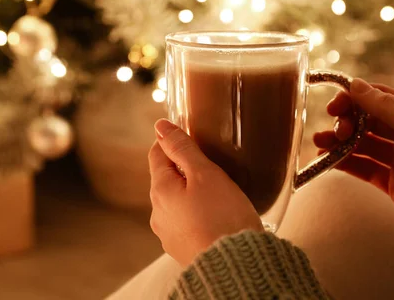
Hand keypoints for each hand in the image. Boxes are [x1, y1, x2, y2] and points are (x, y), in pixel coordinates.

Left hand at [149, 119, 262, 266]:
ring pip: (176, 202)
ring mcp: (169, 234)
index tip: (189, 136)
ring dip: (191, 193)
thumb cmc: (224, 217)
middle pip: (166, 179)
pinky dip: (198, 214)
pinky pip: (186, 222)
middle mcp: (158, 214)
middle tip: (211, 164)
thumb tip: (161, 127)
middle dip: (184, 169)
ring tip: (218, 193)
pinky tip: (217, 216)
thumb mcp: (205, 174)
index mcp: (160, 191)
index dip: (171, 142)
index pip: (157, 155)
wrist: (236, 266)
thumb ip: (183, 148)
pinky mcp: (182, 249)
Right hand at [314, 79, 393, 276]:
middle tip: (334, 131)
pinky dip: (345, 162)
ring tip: (321, 145)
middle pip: (370, 120)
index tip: (334, 105)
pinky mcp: (392, 183)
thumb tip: (357, 84)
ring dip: (341, 142)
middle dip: (348, 121)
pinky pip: (363, 167)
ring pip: (364, 144)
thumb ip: (386, 106)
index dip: (356, 98)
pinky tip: (327, 160)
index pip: (382, 98)